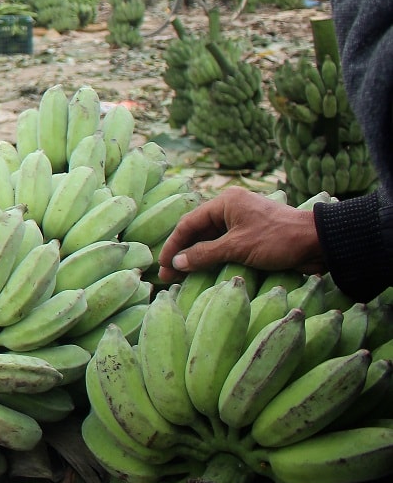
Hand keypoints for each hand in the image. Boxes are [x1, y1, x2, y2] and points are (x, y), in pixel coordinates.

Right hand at [158, 187, 322, 281]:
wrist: (319, 242)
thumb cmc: (277, 239)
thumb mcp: (237, 247)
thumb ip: (205, 254)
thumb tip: (177, 263)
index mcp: (224, 203)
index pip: (188, 224)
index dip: (173, 246)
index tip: (163, 266)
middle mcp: (231, 209)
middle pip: (198, 232)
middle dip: (183, 255)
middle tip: (169, 277)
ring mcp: (242, 223)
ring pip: (211, 241)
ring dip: (197, 259)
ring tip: (183, 279)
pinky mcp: (253, 236)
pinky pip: (226, 247)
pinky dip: (214, 260)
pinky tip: (205, 274)